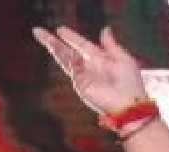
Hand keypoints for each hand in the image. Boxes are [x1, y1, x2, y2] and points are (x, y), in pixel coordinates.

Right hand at [32, 25, 147, 114]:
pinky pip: (72, 68)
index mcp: (101, 60)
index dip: (72, 37)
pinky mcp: (80, 85)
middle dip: (54, 41)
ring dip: (54, 47)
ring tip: (41, 35)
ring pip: (65, 58)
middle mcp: (90, 67)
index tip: (60, 29)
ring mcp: (84, 76)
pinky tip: (61, 49)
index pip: (83, 45)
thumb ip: (112, 45)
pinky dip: (68, 59)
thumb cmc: (130, 84)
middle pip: (68, 51)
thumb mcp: (123, 58)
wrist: (128, 105)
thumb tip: (105, 29)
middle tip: (38, 31)